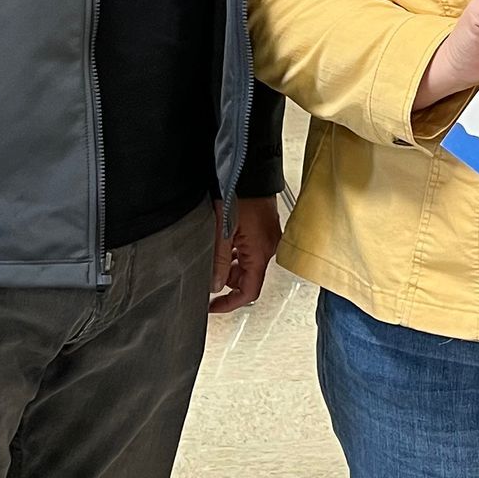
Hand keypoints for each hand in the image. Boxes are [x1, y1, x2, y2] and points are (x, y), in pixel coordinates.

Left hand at [211, 195, 280, 313]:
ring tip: (216, 247)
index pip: (249, 292)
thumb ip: (219, 262)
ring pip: (247, 264)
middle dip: (227, 278)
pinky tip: (225, 240)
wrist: (251, 171)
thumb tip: (215, 285)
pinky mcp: (266, 230)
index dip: (229, 303)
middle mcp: (269, 248)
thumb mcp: (222, 231)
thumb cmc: (239, 194)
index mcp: (260, 253)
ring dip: (230, 264)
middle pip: (247, 278)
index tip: (213, 307)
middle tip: (209, 268)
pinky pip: (250, 251)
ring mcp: (269, 239)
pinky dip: (236, 252)